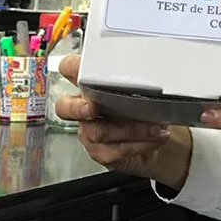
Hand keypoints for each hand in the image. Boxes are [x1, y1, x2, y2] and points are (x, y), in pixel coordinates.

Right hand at [56, 55, 189, 186]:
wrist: (156, 138)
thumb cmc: (144, 110)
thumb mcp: (142, 91)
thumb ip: (136, 84)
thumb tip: (148, 79)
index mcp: (91, 87)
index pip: (70, 71)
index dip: (70, 68)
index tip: (80, 70)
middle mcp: (85, 109)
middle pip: (64, 108)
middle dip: (78, 108)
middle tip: (93, 107)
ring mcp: (90, 132)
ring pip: (100, 132)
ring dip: (132, 130)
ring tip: (154, 128)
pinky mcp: (101, 152)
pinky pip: (116, 150)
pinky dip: (140, 144)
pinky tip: (154, 139)